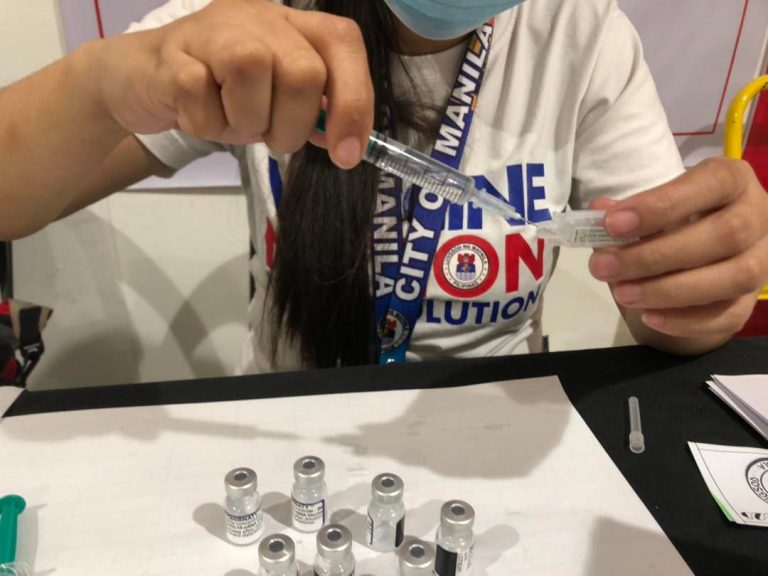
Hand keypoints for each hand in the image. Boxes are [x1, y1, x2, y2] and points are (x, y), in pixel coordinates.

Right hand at [93, 0, 372, 167]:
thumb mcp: (275, 98)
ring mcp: (212, 30)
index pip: (342, 42)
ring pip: (253, 74)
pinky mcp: (172, 55)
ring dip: (247, 123)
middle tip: (268, 136)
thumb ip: (313, 109)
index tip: (346, 153)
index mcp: (291, 24)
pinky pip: (203, 99)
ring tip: (228, 120)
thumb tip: (347, 143)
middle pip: (304, 72)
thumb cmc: (219, 90)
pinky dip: (206, 125)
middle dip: (292, 126)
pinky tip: (196, 114)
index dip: (354, 100)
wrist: (141, 79)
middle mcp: (257, 17)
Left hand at [589, 157, 767, 345]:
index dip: (661, 204)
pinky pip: (729, 315)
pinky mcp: (752, 302)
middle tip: (604, 266)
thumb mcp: (646, 210)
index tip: (612, 224)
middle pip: (726, 234)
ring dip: (670, 290)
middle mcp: (757, 217)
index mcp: (733, 180)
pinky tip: (648, 317)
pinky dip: (685, 320)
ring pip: (734, 277)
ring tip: (623, 293)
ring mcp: (763, 261)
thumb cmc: (670, 224)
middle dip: (656, 255)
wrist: (694, 260)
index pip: (711, 183)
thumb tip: (597, 213)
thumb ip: (623, 213)